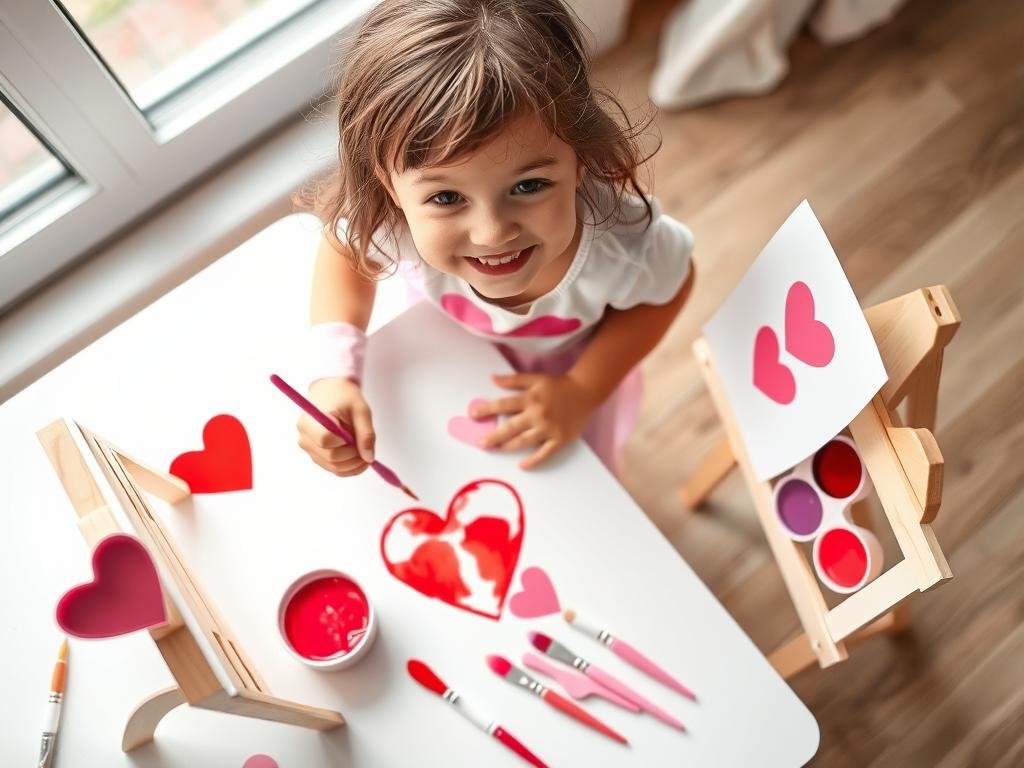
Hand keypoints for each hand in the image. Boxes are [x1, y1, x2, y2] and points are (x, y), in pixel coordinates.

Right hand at [297, 378, 375, 475]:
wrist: (330, 392)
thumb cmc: (345, 397)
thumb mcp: (361, 410)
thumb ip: (366, 434)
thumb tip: (368, 458)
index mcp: (311, 420)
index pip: (325, 440)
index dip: (345, 444)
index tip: (355, 436)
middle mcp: (304, 436)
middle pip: (331, 457)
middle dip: (354, 456)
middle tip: (367, 448)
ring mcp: (308, 448)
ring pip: (332, 466)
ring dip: (353, 465)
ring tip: (366, 453)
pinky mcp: (314, 455)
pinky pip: (332, 468)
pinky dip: (348, 468)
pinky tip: (360, 460)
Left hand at [473, 373, 598, 468]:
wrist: (586, 391)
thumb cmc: (559, 385)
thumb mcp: (536, 378)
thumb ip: (513, 380)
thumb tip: (493, 379)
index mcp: (530, 398)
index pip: (504, 405)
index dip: (487, 410)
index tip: (474, 415)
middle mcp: (538, 414)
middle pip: (511, 427)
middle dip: (494, 436)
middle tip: (482, 442)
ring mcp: (549, 428)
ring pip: (524, 441)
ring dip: (508, 447)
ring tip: (496, 450)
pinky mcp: (560, 439)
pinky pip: (544, 453)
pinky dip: (533, 460)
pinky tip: (522, 465)